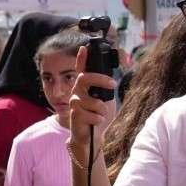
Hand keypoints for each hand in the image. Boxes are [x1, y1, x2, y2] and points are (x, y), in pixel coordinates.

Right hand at [68, 46, 117, 166]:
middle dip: (99, 79)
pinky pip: (89, 114)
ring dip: (101, 109)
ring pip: (90, 100)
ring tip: (100, 115)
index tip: (84, 48)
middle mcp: (77, 93)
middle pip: (83, 78)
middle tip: (112, 84)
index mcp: (85, 88)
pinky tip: (95, 122)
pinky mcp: (74, 116)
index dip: (81, 59)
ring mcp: (74, 104)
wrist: (92, 138)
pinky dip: (97, 119)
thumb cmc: (99, 117)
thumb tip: (110, 80)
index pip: (81, 70)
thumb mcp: (106, 100)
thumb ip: (105, 89)